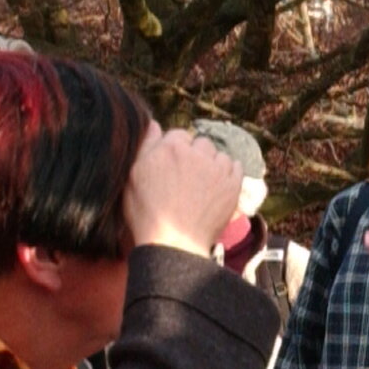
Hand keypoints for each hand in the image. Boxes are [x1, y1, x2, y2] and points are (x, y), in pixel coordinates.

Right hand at [127, 122, 246, 253]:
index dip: (175, 151)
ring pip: (218, 155)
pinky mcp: (232, 184)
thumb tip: (155, 124)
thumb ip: (145, 146)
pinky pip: (236, 167)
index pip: (178, 135)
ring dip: (213, 165)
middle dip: (195, 156)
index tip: (172, 168)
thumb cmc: (148, 214)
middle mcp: (195, 153)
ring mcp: (217, 168)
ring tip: (203, 186)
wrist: (173, 243)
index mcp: (170, 148)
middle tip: (188, 178)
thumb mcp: (132, 178)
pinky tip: (218, 187)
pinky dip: (229, 173)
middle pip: (200, 143)